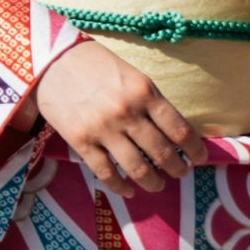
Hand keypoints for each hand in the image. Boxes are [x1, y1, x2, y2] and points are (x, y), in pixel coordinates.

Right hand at [32, 42, 202, 192]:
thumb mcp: (131, 74)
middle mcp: (127, 112)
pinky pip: (106, 173)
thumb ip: (150, 101)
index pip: (179, 129)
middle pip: (162, 153)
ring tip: (158, 185)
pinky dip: (120, 186)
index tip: (199, 158)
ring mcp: (103, 129)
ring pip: (137, 168)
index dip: (194, 149)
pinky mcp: (81, 141)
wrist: (50, 60)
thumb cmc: (94, 63)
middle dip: (177, 169)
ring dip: (153, 182)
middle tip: (181, 173)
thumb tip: (171, 131)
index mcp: (144, 92)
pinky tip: (128, 190)